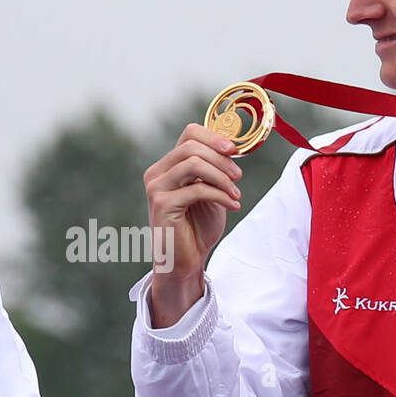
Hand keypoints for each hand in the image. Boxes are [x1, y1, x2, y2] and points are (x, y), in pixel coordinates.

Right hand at [143, 124, 242, 326]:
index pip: (190, 134)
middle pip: (191, 146)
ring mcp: (156, 188)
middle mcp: (157, 173)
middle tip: (238, 177)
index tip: (234, 151)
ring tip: (236, 194)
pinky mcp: (162, 205)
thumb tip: (231, 147)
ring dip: (222, 177)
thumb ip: (214, 170)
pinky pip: (197, 189)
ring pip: (193, 163)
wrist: (184, 262)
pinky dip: (220, 195)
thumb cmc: (197, 228)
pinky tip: (233, 205)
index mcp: (168, 166)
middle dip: (221, 159)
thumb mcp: (210, 192)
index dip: (214, 137)